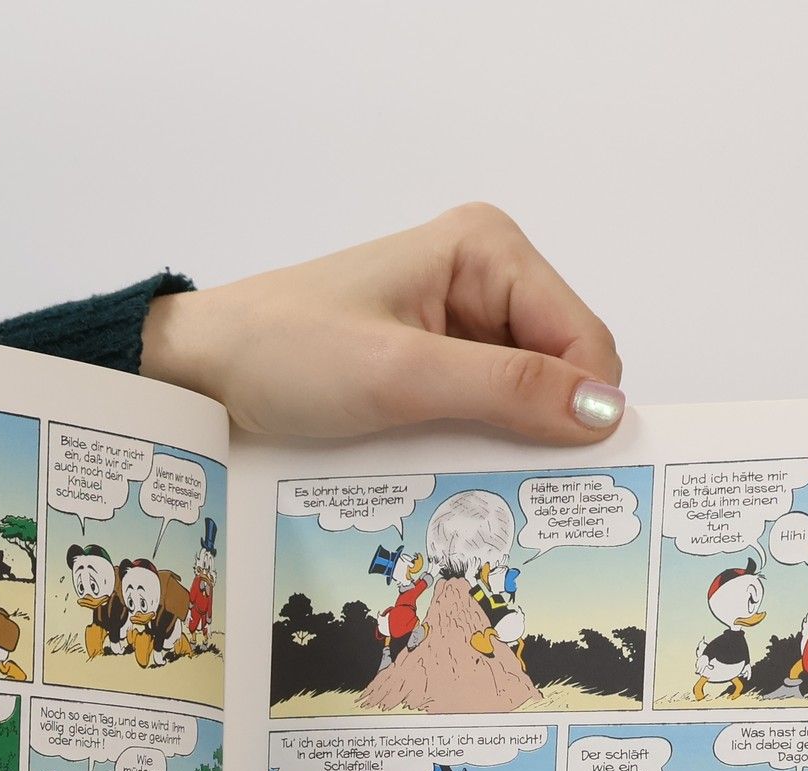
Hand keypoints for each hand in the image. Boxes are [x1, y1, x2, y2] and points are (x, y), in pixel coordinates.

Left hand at [142, 204, 623, 444]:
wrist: (203, 369)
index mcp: (489, 247)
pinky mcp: (434, 361)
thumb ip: (507, 390)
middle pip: (562, 366)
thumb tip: (604, 412)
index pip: (583, 337)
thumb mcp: (401, 376)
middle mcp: (484, 273)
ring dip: (509, 440)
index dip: (582, 407)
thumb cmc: (285, 354)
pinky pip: (485, 409)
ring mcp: (460, 319)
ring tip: (472, 478)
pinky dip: (478, 442)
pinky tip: (451, 468)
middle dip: (546, 425)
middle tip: (511, 485)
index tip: (563, 474)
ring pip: (527, 396)